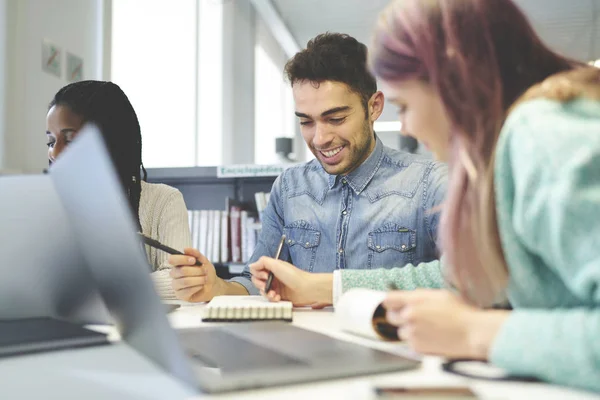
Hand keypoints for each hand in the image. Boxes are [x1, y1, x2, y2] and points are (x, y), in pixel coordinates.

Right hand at [169, 248, 219, 301]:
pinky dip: (198, 287)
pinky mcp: (180, 295)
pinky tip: (201, 286)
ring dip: (199, 279)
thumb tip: (186, 249)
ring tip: (205, 278)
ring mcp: (176, 285)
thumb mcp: (203, 261)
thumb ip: (195, 254)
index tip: (193, 260)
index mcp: (178, 264)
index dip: (183, 259)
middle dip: (197, 271)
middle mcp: (175, 274)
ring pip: (185, 281)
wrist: (212, 285)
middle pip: (182, 271)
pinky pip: (187, 291)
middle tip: (204, 271)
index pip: (172, 260)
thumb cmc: (206, 272)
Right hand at [250, 256, 332, 306]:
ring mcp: (276, 287)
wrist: (307, 289)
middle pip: (258, 281)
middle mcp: (274, 277)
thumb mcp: (277, 264)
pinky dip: (272, 299)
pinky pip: (270, 299)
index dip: (258, 274)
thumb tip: (252, 265)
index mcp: (273, 268)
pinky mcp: (280, 296)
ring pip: (263, 291)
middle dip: (260, 285)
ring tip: (274, 294)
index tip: (265, 275)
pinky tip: (278, 298)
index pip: (257, 270)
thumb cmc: (295, 276)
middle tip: (267, 285)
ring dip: (266, 293)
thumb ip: (263, 262)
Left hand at [383, 289, 508, 358]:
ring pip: (400, 331)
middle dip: (399, 316)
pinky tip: (431, 337)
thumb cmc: (460, 312)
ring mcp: (412, 333)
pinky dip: (416, 340)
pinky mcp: (416, 347)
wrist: (472, 333)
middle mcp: (409, 316)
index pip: (388, 299)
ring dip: (408, 329)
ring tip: (427, 328)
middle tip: (414, 316)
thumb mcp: (439, 294)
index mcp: (414, 301)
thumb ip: (419, 295)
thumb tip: (406, 297)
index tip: (395, 304)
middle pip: (391, 316)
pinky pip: (409, 343)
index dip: (391, 302)